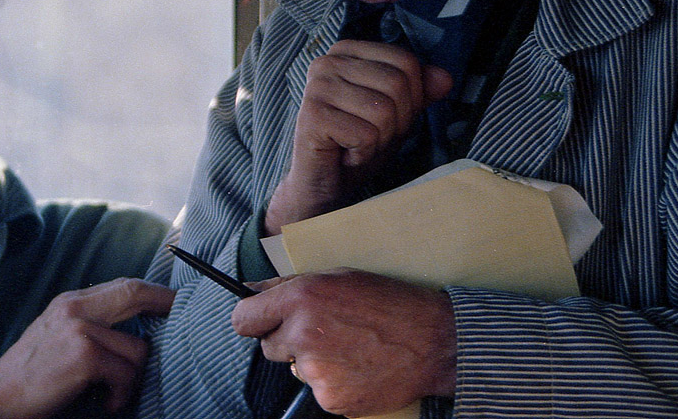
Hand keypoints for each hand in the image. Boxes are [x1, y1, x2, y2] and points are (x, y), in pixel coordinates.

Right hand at [0, 277, 174, 418]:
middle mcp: (75, 308)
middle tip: (185, 318)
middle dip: (166, 305)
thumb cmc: (31, 377)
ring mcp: (80, 329)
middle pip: (135, 293)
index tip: (176, 301)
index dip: (154, 292)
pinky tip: (105, 403)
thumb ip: (91, 327)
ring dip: (132, 380)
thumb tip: (136, 335)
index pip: (123, 285)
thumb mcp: (59, 339)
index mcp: (70, 303)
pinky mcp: (85, 354)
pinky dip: (121, 396)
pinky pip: (127, 375)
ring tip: (112, 394)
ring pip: (138, 350)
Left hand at [232, 269, 455, 416]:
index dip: (252, 320)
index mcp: (300, 298)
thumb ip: (291, 287)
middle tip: (324, 333)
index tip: (260, 322)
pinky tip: (358, 367)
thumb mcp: (338, 278)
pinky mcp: (331, 398)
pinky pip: (318, 391)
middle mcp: (302, 334)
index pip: (243, 319)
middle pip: (269, 348)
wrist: (434, 341)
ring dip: (313, 362)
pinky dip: (333, 383)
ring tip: (350, 348)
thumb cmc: (389, 303)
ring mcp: (316, 371)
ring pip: (296, 370)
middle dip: (288, 341)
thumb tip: (254, 291)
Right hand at [265, 40, 452, 232]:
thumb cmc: (357, 144)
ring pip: (384, 110)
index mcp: (347, 52)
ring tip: (357, 145)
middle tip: (370, 136)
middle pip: (397, 84)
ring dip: (380, 140)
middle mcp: (328, 62)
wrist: (323, 183)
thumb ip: (420, 93)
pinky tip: (344, 154)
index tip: (384, 118)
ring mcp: (317, 87)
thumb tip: (444, 78)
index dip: (410, 97)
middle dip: (396, 121)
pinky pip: (366, 135)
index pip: (405, 62)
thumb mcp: (398, 115)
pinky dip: (364, 153)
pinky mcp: (313, 116)